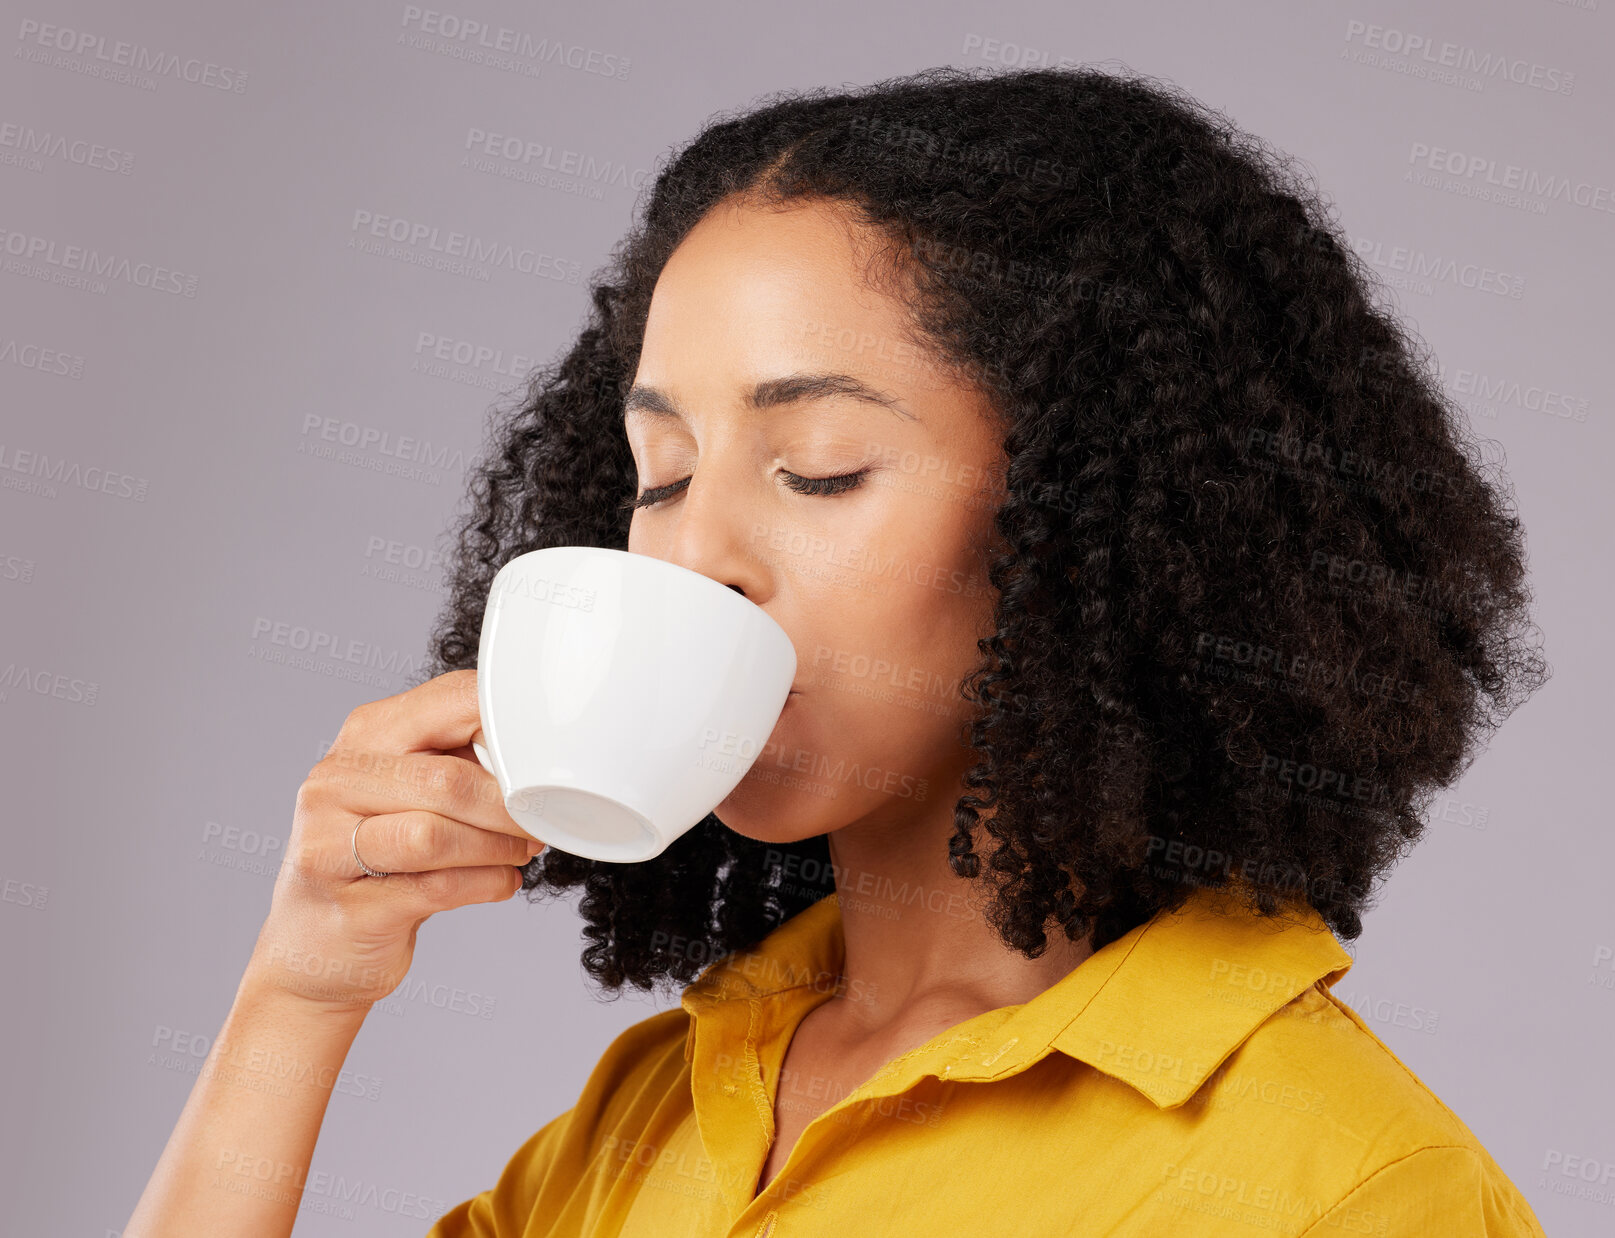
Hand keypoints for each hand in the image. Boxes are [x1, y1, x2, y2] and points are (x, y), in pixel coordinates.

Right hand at [243, 669, 541, 1012]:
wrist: (313, 943)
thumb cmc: (378, 856)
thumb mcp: (408, 791)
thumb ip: (460, 763)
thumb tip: (536, 764)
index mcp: (364, 735)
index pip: (450, 701)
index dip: (510, 730)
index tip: (544, 762)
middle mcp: (335, 781)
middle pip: (447, 779)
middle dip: (508, 806)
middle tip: (539, 822)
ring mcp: (329, 844)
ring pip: (436, 835)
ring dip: (497, 847)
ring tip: (520, 852)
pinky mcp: (347, 905)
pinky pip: (434, 887)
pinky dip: (484, 884)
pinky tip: (502, 882)